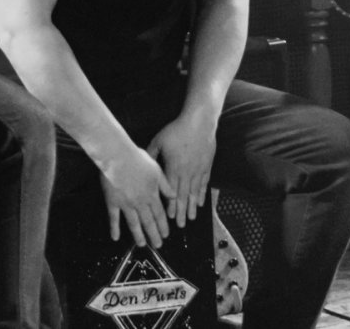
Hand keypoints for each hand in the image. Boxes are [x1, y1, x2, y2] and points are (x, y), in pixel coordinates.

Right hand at [98, 144, 175, 247]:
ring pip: (134, 223)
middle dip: (154, 234)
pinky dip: (115, 228)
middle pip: (148, 221)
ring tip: (142, 244)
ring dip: (138, 235)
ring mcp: (126, 204)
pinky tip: (115, 237)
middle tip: (157, 245)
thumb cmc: (138, 160)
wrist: (118, 157)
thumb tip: (174, 196)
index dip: (163, 225)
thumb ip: (165, 185)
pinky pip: (114, 218)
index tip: (166, 235)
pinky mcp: (112, 202)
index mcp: (151, 194)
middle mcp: (140, 202)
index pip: (159, 214)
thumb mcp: (157, 170)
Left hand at [147, 109, 216, 226]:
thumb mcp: (159, 140)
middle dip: (181, 212)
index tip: (169, 218)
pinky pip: (204, 185)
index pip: (171, 191)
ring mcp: (198, 171)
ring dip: (191, 207)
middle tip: (180, 225)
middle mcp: (186, 173)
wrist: (199, 123)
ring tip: (190, 219)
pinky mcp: (206, 167)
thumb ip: (151, 154)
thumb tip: (143, 164)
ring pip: (194, 193)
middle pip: (183, 196)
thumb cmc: (177, 130)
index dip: (170, 205)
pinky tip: (200, 204)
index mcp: (173, 168)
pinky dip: (202, 195)